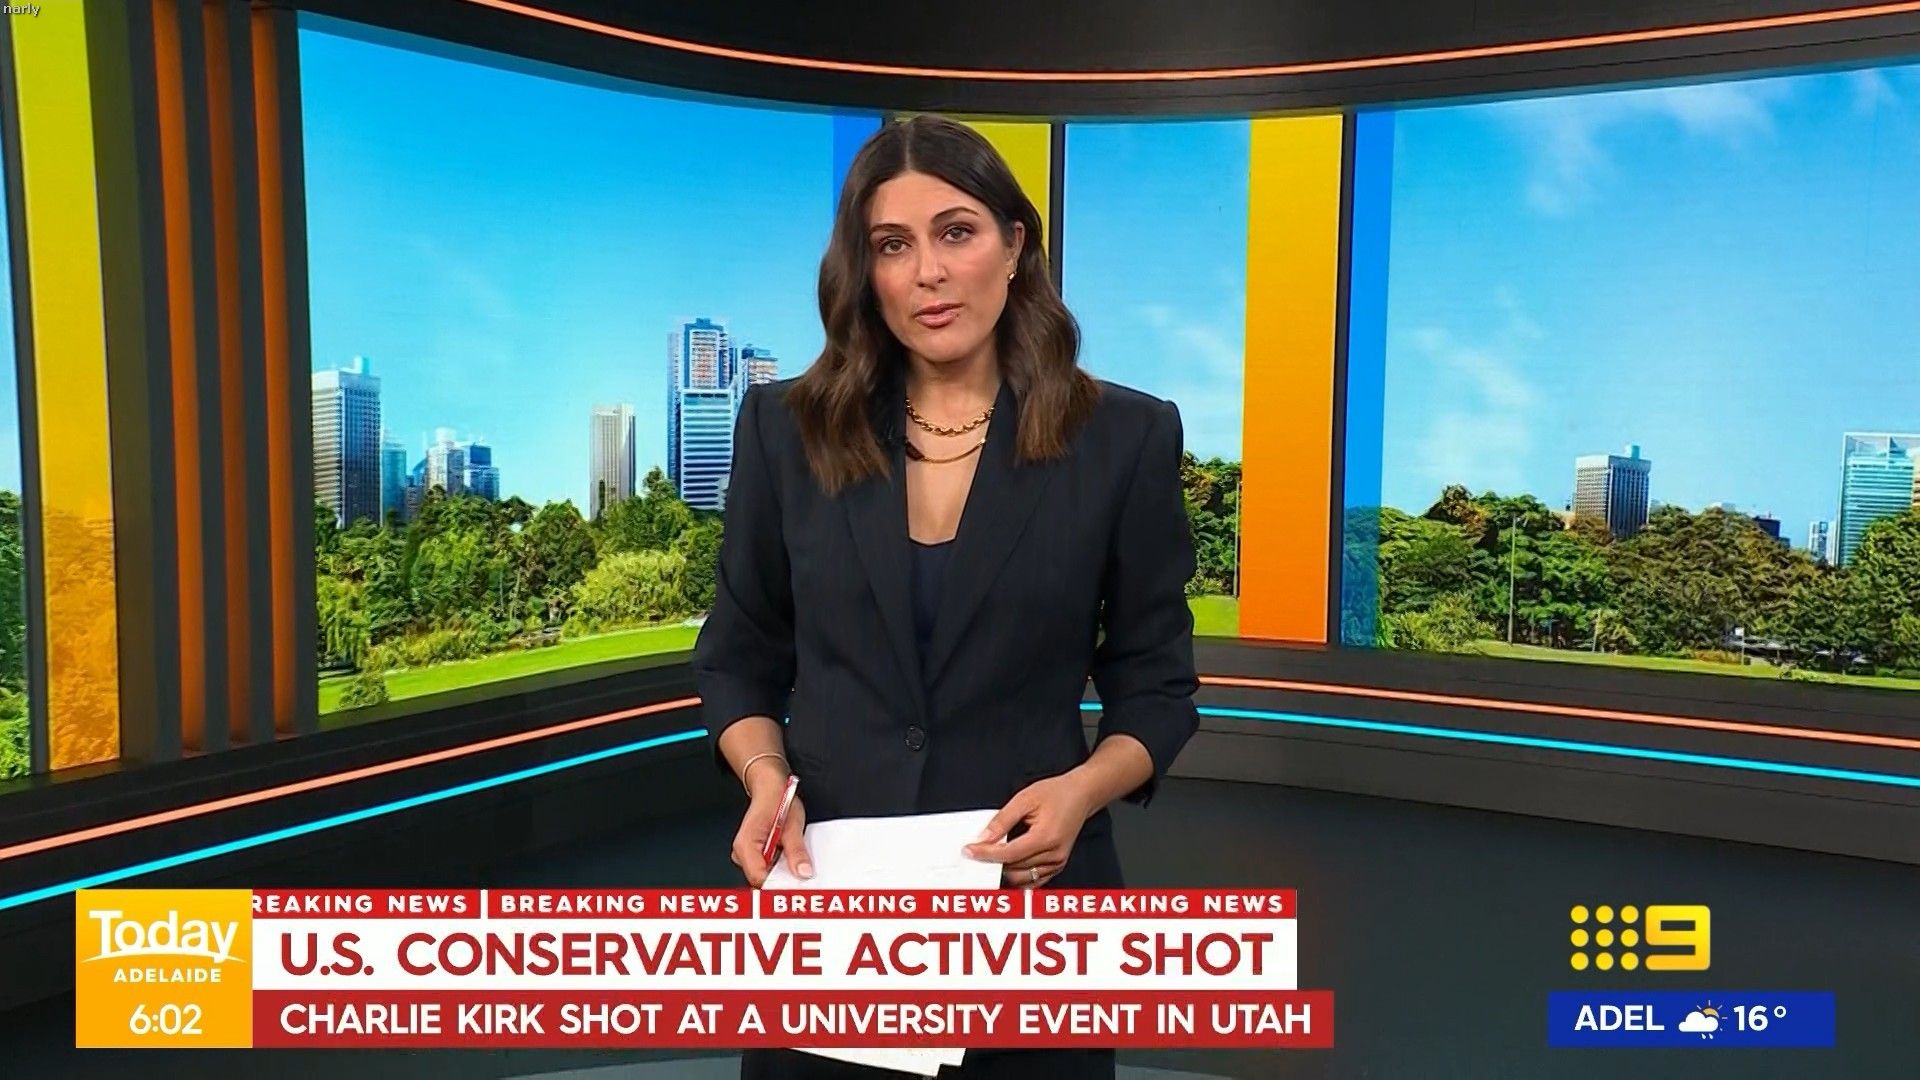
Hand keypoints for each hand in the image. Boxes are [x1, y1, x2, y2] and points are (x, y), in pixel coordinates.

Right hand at [731, 779, 810, 887]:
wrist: (770, 787)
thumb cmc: (777, 799)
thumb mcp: (792, 825)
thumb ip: (796, 851)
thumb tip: (802, 871)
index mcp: (746, 845)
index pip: (759, 878)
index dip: (779, 884)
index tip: (796, 886)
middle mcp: (742, 853)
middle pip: (761, 880)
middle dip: (782, 880)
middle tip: (800, 874)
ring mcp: (747, 855)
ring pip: (765, 876)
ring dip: (782, 873)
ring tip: (795, 861)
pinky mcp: (754, 855)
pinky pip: (768, 869)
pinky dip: (780, 867)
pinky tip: (789, 858)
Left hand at [962, 773, 1096, 888]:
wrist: (1081, 795)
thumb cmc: (1057, 793)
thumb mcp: (1025, 799)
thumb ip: (1002, 820)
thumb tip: (983, 837)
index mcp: (1046, 837)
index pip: (1009, 854)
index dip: (986, 854)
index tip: (969, 851)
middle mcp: (1054, 854)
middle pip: (1014, 869)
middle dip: (992, 861)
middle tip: (977, 851)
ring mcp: (1057, 863)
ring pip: (1022, 878)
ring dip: (1004, 870)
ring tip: (991, 856)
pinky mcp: (1057, 866)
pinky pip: (1033, 880)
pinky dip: (1018, 875)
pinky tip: (1007, 865)